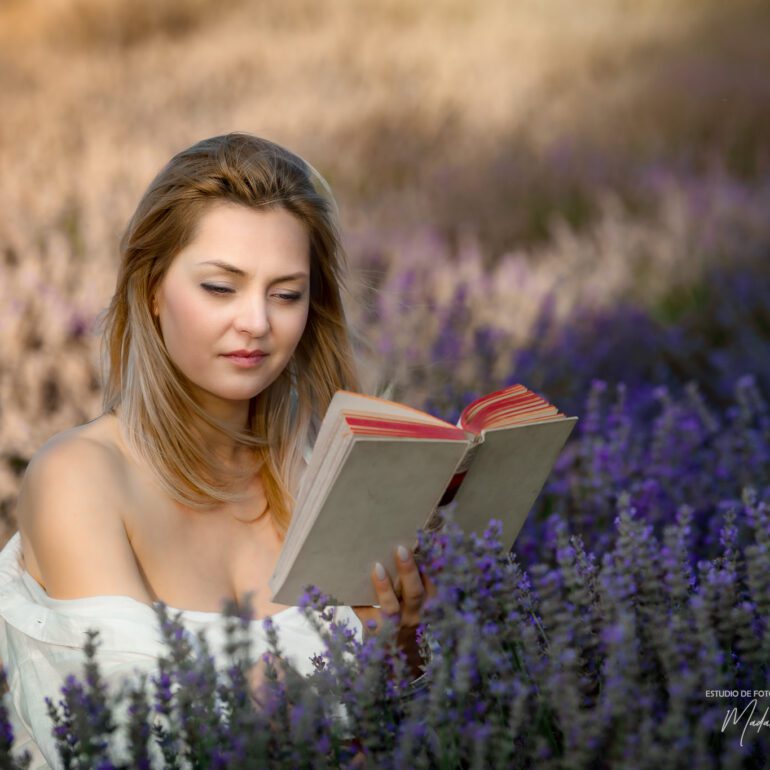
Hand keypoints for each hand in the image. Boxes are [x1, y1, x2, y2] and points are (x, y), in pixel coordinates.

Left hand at [352, 545, 434, 677]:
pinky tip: (349, 587)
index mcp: (428, 608)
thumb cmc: (408, 621)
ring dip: (384, 588)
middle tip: (401, 549)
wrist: (396, 661)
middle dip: (408, 571)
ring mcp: (394, 627)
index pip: (434, 587)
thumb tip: (413, 550)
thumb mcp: (422, 608)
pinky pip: (366, 615)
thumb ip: (421, 586)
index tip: (425, 549)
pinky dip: (358, 601)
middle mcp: (413, 617)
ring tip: (377, 568)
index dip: (431, 569)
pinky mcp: (375, 632)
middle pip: (414, 593)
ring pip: (391, 607)